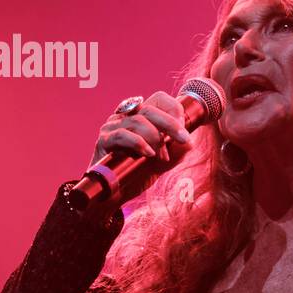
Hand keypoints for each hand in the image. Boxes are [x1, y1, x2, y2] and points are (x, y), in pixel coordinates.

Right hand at [89, 91, 193, 206]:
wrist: (116, 193)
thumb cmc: (139, 173)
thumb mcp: (165, 160)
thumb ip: (177, 150)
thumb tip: (189, 143)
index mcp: (141, 116)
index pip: (159, 98)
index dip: (174, 110)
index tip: (183, 131)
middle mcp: (125, 116)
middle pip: (150, 109)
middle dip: (171, 124)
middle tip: (183, 140)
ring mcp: (112, 127)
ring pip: (138, 121)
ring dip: (155, 140)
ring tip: (161, 157)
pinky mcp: (103, 140)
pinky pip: (122, 135)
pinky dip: (139, 143)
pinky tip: (148, 155)